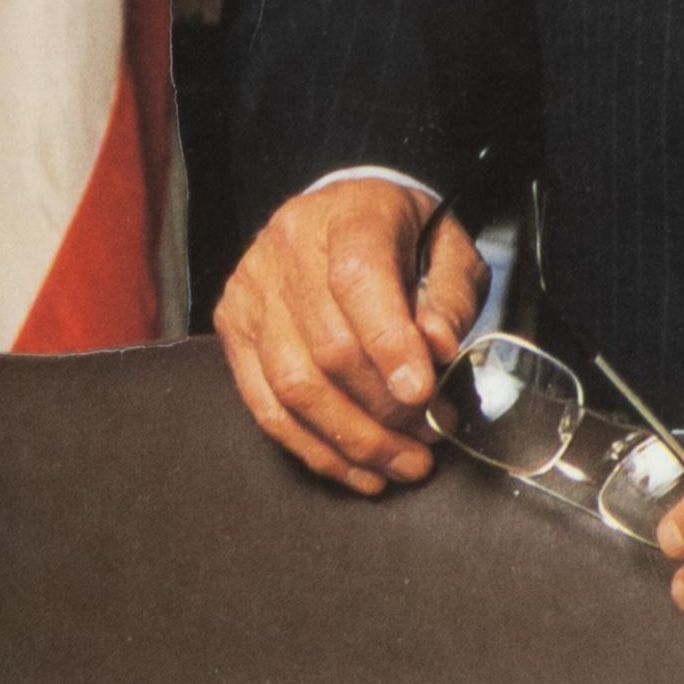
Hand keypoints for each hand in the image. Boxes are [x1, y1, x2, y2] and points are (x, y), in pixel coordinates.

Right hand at [213, 178, 483, 493]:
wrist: (342, 213)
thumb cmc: (403, 237)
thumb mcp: (448, 247)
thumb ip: (450, 295)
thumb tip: (439, 348)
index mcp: (348, 216)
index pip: (359, 281)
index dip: (389, 343)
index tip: (422, 393)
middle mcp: (288, 248)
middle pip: (328, 347)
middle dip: (384, 409)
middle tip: (430, 440)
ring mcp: (252, 290)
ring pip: (293, 386)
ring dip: (351, 440)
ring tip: (400, 465)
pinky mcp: (232, 328)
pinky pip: (267, 406)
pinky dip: (314, 448)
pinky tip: (356, 470)